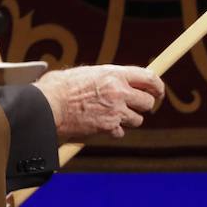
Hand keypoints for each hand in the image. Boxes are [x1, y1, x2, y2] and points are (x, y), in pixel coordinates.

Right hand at [34, 65, 164, 140]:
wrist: (48, 106)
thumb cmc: (60, 87)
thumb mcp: (86, 73)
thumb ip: (105, 77)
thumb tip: (116, 79)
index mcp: (114, 74)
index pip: (149, 78)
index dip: (158, 86)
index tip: (159, 92)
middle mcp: (119, 91)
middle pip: (147, 102)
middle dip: (142, 106)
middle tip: (133, 107)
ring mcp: (115, 111)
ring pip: (137, 120)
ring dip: (128, 120)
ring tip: (111, 116)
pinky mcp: (108, 128)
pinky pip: (120, 132)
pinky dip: (113, 131)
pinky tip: (100, 126)